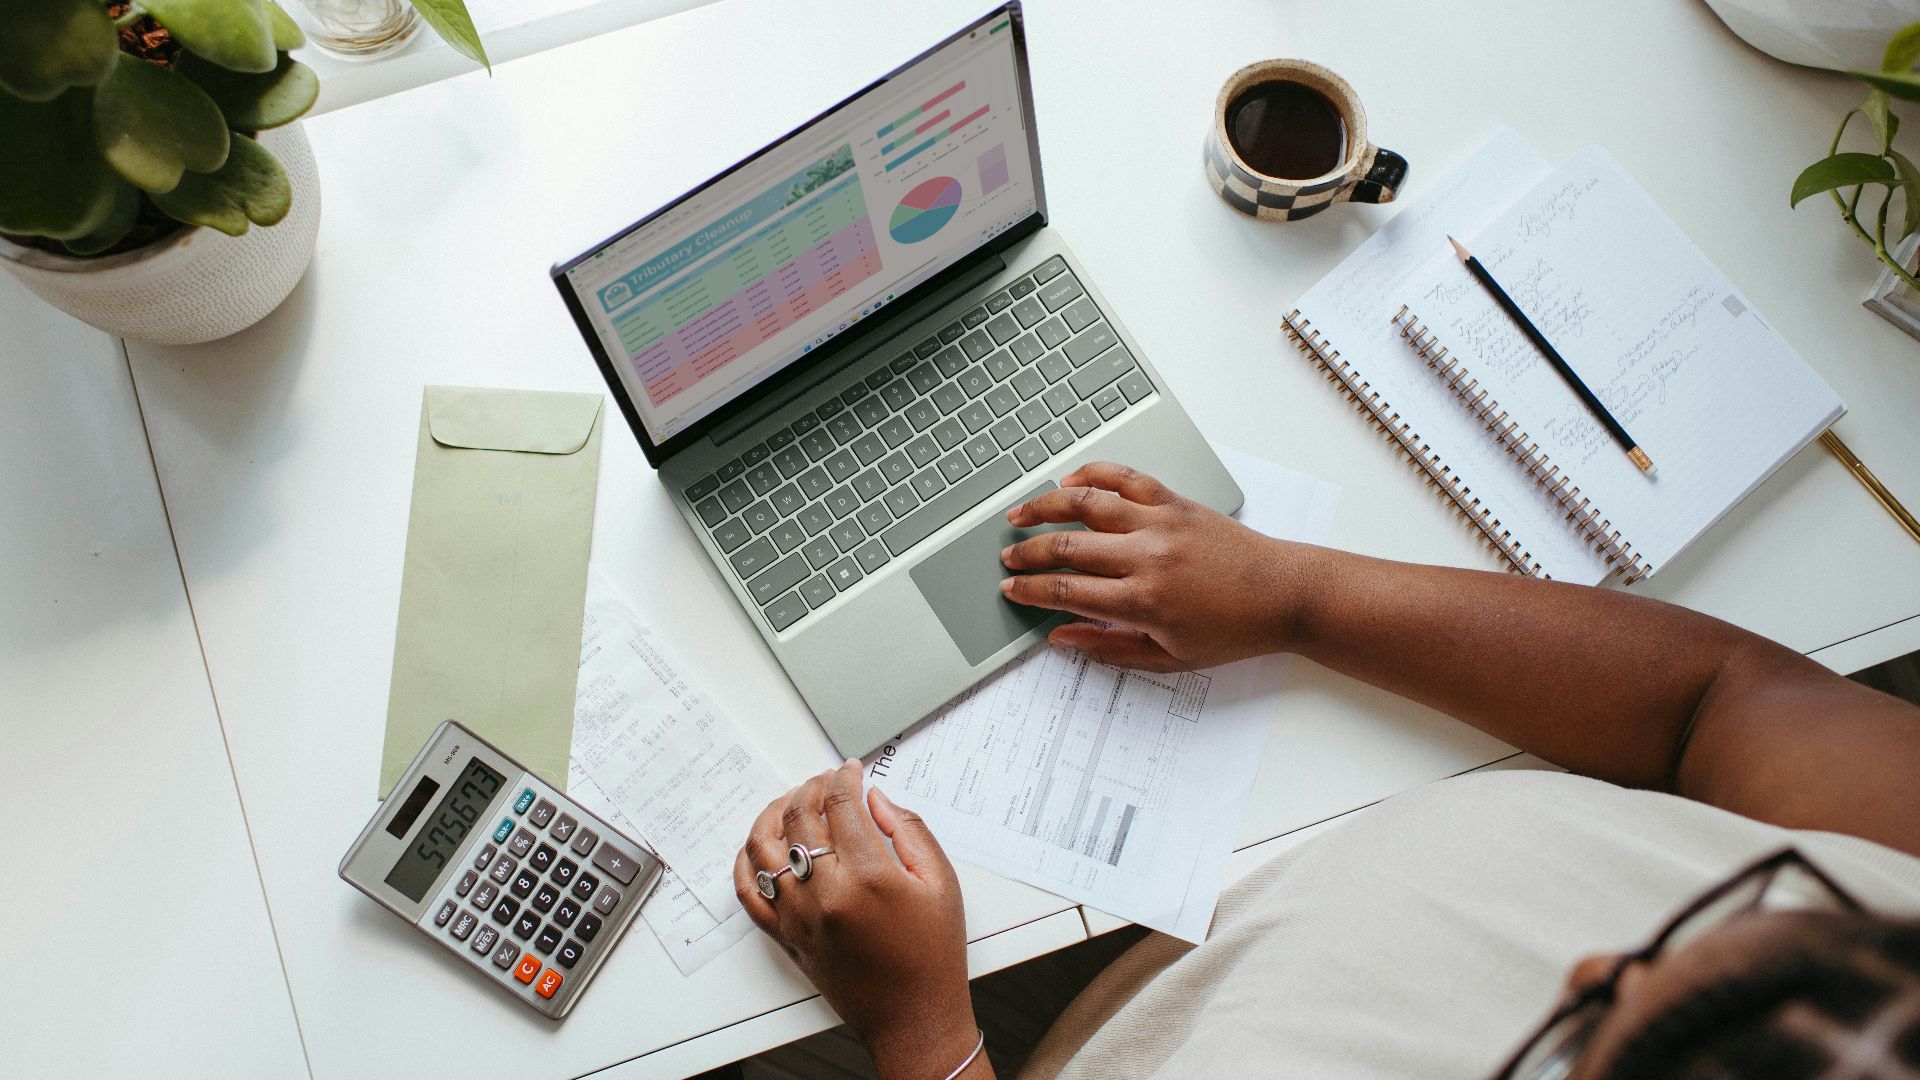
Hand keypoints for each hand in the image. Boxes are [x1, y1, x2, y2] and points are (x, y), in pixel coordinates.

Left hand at [735, 761, 985, 1078]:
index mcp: (869, 877)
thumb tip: (875, 799)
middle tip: (826, 781)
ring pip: (763, 848)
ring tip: (790, 803)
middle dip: (811, 788)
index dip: (844, 778)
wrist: (914, 1017)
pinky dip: (746, 862)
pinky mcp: (785, 936)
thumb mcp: (941, 883)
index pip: (841, 805)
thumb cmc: (933, 955)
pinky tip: (761, 846)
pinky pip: (748, 892)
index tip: (851, 770)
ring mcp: (798, 916)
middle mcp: (825, 894)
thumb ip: (908, 830)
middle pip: (799, 818)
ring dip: (773, 814)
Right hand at [999, 462, 1304, 670]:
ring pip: (1086, 504)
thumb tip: (1061, 637)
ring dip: (1045, 506)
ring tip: (1020, 513)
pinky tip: (1070, 481)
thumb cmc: (1232, 630)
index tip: (1011, 590)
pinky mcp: (1176, 502)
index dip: (1030, 591)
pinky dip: (1094, 474)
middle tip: (1008, 558)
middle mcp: (1146, 556)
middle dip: (1027, 553)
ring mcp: (1160, 523)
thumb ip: (1109, 648)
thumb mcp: (1169, 658)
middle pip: (1066, 546)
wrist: (1283, 595)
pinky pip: (1125, 478)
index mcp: (1142, 601)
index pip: (1065, 591)